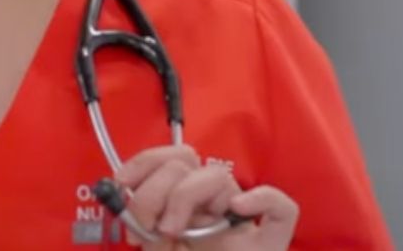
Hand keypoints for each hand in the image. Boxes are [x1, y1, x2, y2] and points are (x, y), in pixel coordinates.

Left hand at [116, 145, 298, 250]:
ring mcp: (243, 230)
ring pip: (221, 178)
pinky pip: (283, 210)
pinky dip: (262, 200)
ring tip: (170, 231)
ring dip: (184, 195)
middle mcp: (214, 213)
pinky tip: (238, 209)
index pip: (174, 159)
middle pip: (189, 164)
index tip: (120, 185)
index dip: (145, 163)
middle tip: (143, 224)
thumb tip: (126, 205)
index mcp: (186, 210)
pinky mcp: (270, 250)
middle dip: (154, 189)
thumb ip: (144, 232)